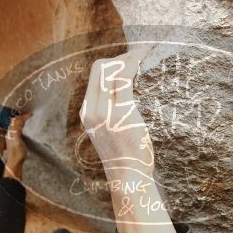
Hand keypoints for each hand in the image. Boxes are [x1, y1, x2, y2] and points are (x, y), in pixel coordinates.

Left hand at [4, 112, 32, 179]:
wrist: (15, 162)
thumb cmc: (17, 153)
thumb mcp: (18, 141)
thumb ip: (17, 131)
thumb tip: (18, 122)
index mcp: (11, 132)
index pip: (17, 121)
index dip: (23, 116)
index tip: (30, 114)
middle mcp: (10, 133)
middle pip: (15, 121)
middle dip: (21, 117)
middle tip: (29, 115)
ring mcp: (11, 136)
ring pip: (15, 125)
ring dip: (20, 120)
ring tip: (26, 118)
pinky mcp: (14, 140)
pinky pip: (16, 129)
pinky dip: (20, 125)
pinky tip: (23, 127)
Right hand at [79, 50, 153, 178]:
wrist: (128, 179)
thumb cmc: (126, 159)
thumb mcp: (111, 134)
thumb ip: (111, 116)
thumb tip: (123, 102)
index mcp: (87, 113)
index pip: (94, 76)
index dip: (111, 63)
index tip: (129, 61)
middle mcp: (91, 109)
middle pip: (99, 67)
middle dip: (120, 57)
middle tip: (140, 57)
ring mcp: (104, 111)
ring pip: (111, 69)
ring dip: (129, 57)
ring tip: (145, 54)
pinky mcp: (121, 112)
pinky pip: (124, 78)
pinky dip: (134, 63)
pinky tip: (145, 58)